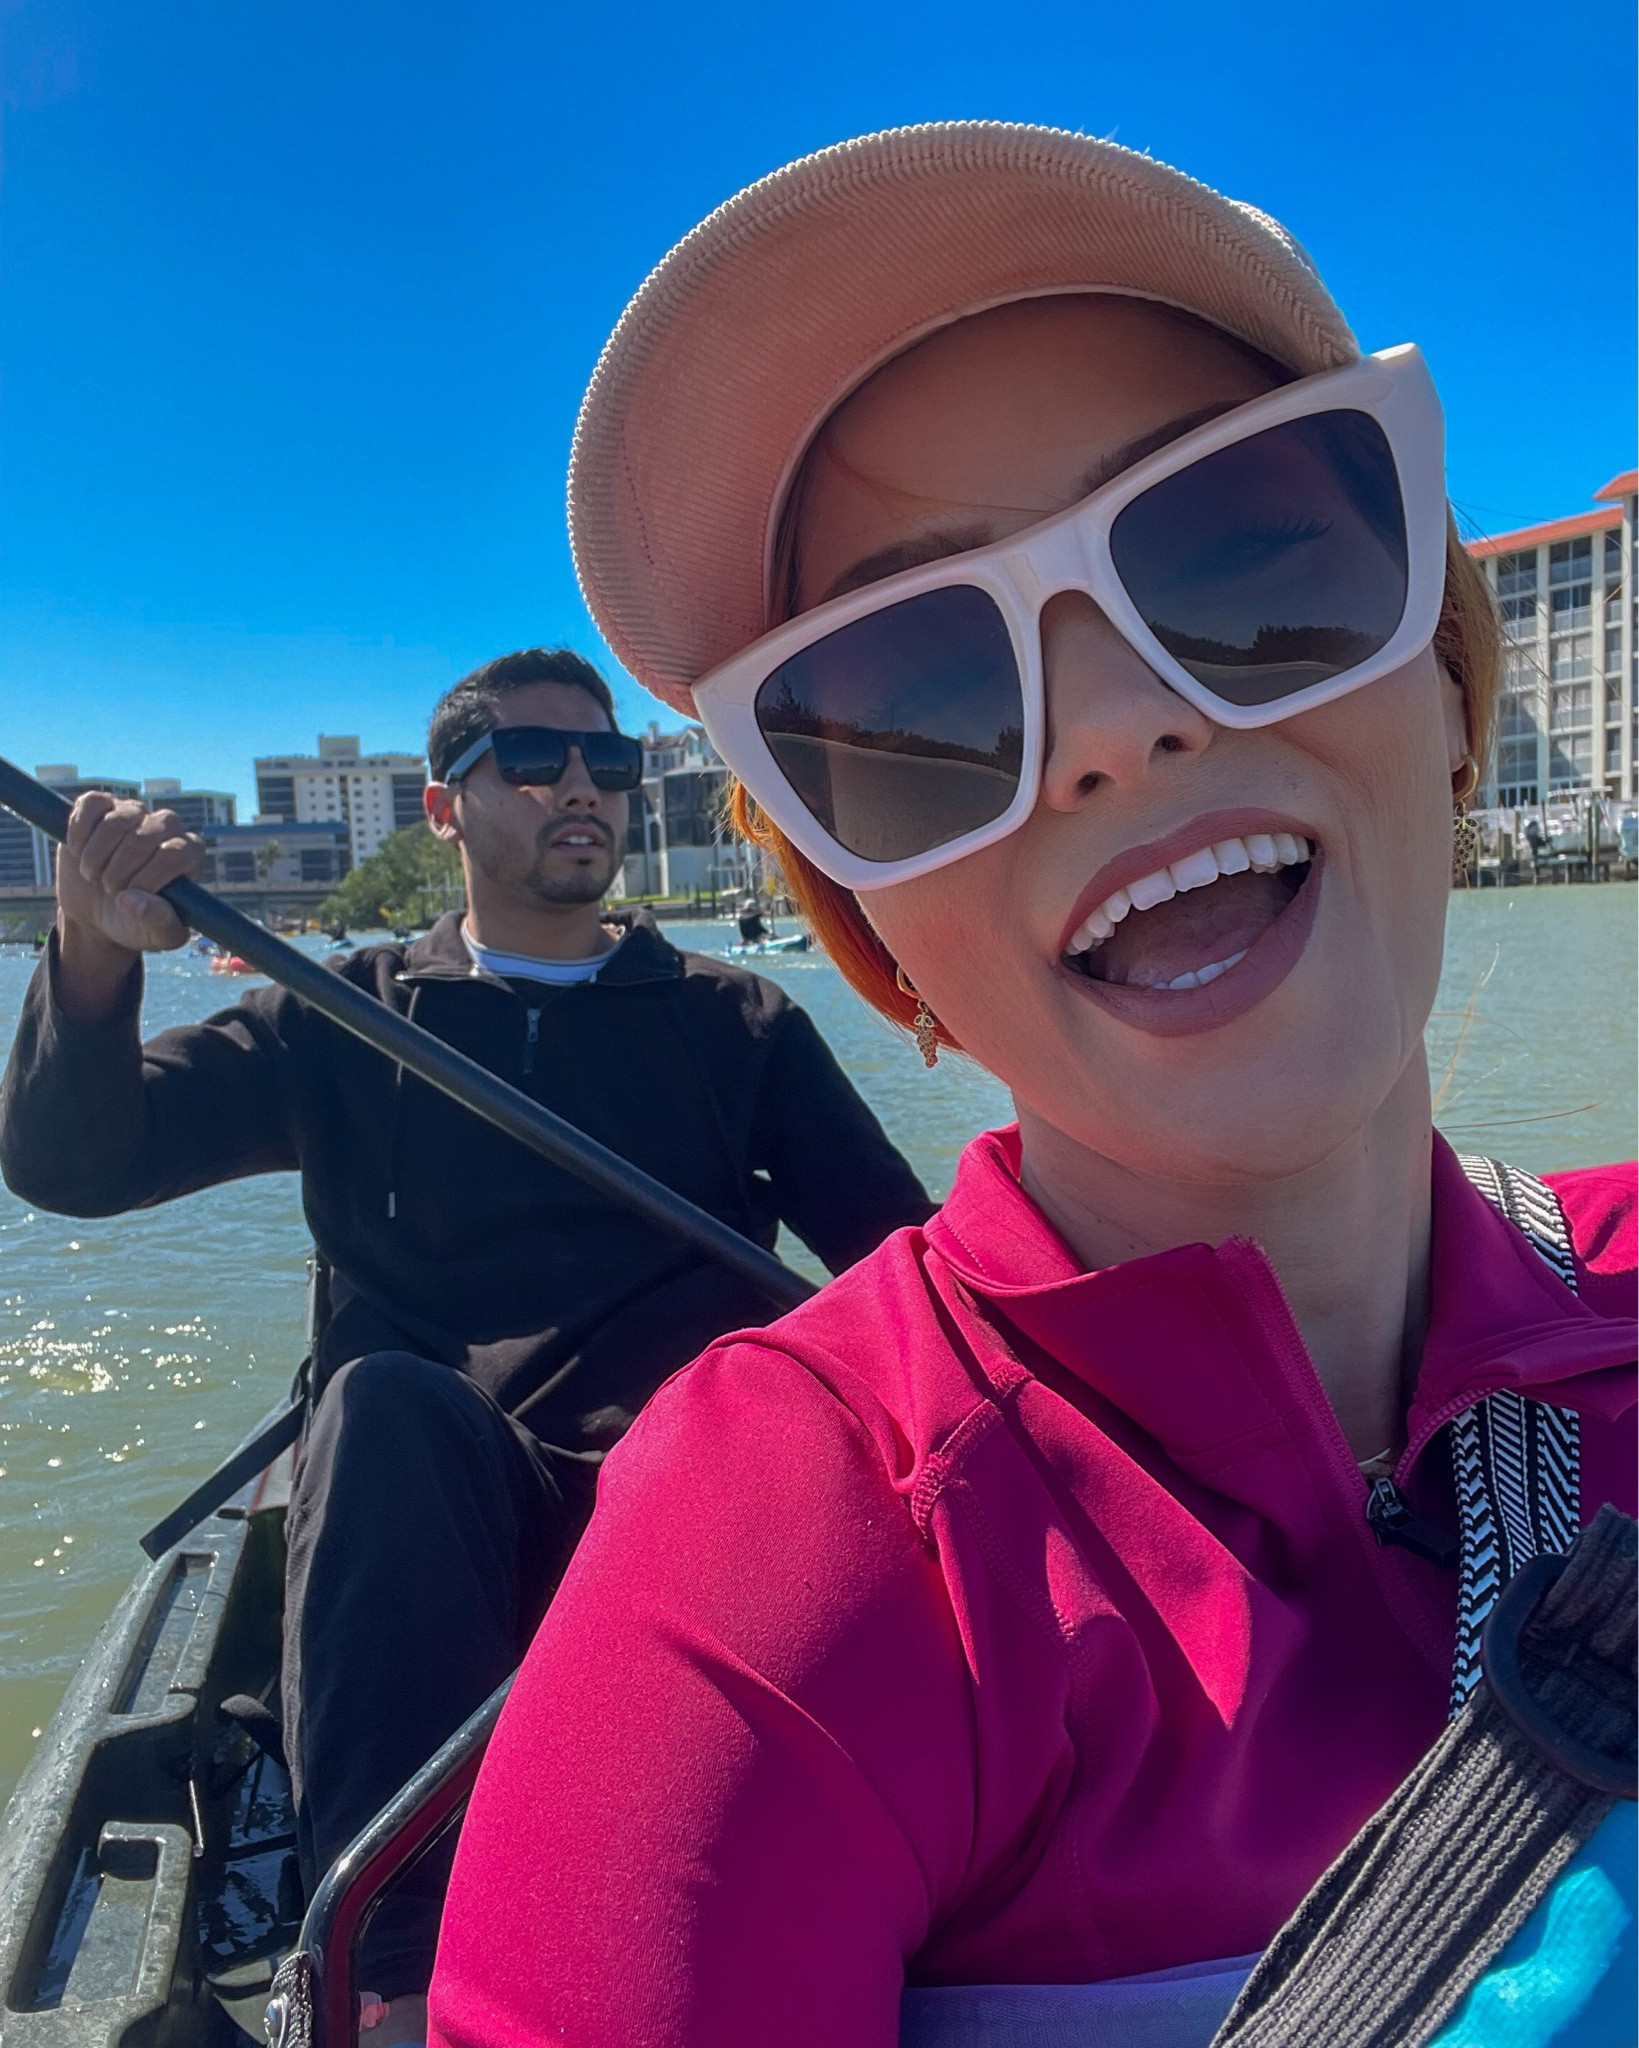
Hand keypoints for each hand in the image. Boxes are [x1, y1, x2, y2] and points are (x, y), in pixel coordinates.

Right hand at [58, 792, 204, 950]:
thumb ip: (158, 922)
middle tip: (109, 888)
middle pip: (144, 836)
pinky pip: (93, 803)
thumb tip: (132, 901)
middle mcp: (166, 827)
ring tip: (93, 875)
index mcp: (188, 854)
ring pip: (118, 820)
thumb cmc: (136, 924)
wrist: (98, 914)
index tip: (132, 896)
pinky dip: (80, 830)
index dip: (149, 877)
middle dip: (120, 870)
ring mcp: (134, 813)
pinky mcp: (102, 807)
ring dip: (97, 855)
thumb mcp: (156, 935)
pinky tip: (78, 850)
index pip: (175, 853)